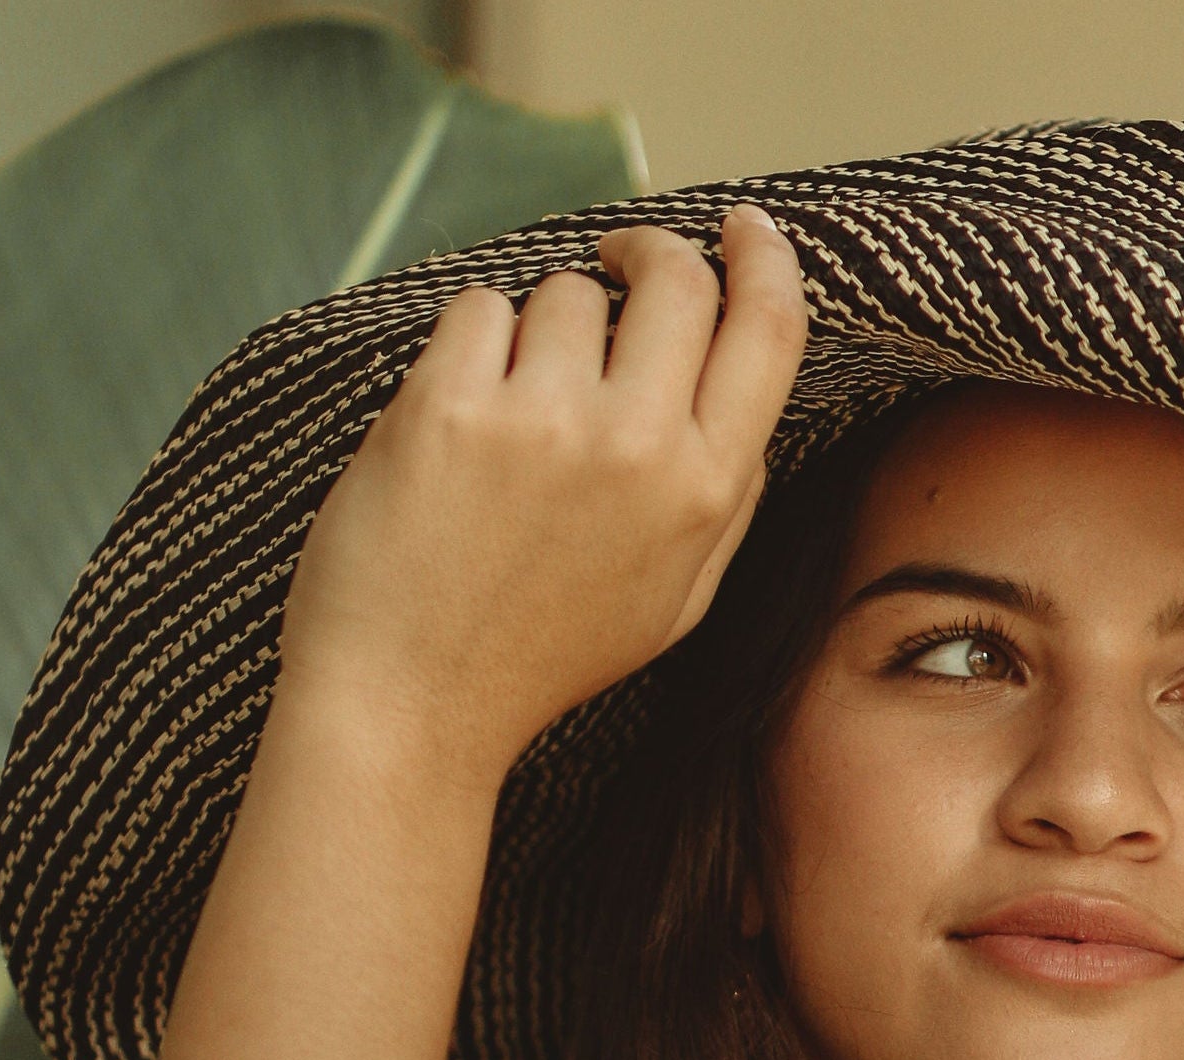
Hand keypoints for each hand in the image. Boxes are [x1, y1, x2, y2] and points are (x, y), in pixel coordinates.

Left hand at [276, 207, 807, 782]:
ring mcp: (544, 422)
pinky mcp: (452, 404)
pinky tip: (456, 426)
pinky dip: (467, 349)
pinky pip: (479, 309)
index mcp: (705, 494)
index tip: (741, 229)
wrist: (414, 706)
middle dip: (647, 257)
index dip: (762, 258)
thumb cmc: (541, 655)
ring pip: (567, 292)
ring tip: (512, 419)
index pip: (769, 329)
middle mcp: (638, 448)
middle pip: (677, 279)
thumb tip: (744, 385)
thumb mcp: (675, 601)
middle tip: (615, 272)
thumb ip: (726, 496)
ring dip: (540, 331)